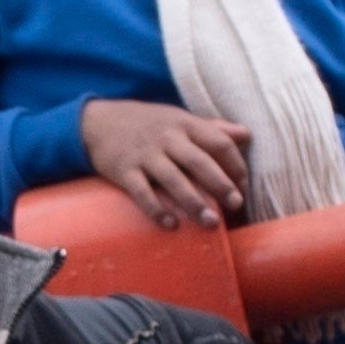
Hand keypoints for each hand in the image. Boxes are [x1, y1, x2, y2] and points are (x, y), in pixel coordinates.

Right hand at [80, 97, 252, 229]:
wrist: (98, 121)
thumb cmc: (148, 124)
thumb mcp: (179, 118)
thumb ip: (212, 128)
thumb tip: (246, 134)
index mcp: (185, 124)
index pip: (218, 142)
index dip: (235, 164)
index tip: (243, 185)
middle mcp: (167, 138)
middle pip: (199, 161)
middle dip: (220, 184)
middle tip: (236, 205)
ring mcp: (144, 154)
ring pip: (173, 179)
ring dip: (194, 202)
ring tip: (211, 223)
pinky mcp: (124, 170)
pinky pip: (142, 192)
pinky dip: (157, 209)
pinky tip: (171, 224)